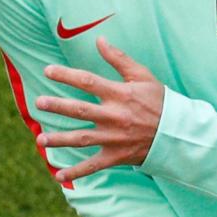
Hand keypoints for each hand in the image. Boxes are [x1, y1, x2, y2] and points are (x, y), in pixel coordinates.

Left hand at [34, 36, 164, 183]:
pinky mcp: (116, 157)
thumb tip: (100, 40)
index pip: (87, 82)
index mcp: (119, 94)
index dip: (66, 75)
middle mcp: (114, 116)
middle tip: (39, 103)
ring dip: (60, 139)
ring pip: (82, 139)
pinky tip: (59, 176)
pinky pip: (93, 166)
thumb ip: (119, 58)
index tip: (47, 71)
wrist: (178, 134)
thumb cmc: (159, 101)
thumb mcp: (142, 76)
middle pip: (80, 110)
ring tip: (40, 139)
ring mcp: (114, 138)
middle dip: (58, 106)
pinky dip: (77, 173)